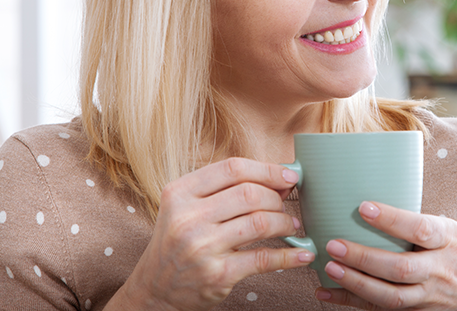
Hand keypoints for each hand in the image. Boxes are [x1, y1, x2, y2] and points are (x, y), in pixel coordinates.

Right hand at [107, 158, 313, 310]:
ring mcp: (202, 247)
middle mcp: (188, 218)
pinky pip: (264, 259)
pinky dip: (289, 255)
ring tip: (290, 227)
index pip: (233, 168)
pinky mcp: (217, 274)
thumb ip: (226, 189)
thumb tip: (281, 180)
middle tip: (286, 206)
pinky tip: (302, 254)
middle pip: (250, 194)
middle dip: (277, 198)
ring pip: (260, 222)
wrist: (155, 287)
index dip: (268, 169)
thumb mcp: (189, 206)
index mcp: (180, 192)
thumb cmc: (180, 240)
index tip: (289, 176)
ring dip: (284, 223)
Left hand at [315, 202, 456, 310]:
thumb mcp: (449, 228)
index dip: (392, 219)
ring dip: (356, 283)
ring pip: (391, 296)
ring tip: (329, 267)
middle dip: (365, 258)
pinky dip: (349, 303)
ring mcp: (430, 296)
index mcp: (449, 239)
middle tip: (334, 243)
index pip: (421, 229)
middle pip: (401, 268)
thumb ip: (417, 220)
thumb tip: (367, 192)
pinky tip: (325, 293)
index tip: (363, 207)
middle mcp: (441, 269)